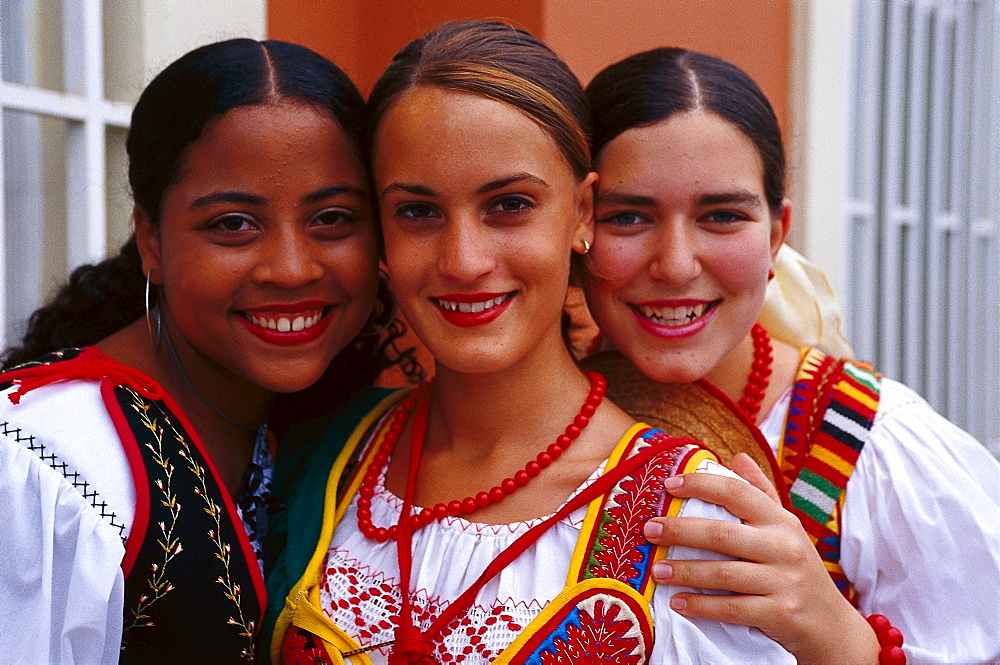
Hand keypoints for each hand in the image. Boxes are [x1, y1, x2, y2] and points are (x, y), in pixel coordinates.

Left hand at [645, 453, 878, 662]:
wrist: (830, 624)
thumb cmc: (795, 569)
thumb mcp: (785, 528)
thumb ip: (759, 493)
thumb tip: (737, 456)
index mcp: (781, 520)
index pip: (737, 492)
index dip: (701, 485)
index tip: (668, 485)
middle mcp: (784, 547)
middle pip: (722, 534)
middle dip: (680, 531)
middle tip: (649, 530)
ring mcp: (784, 581)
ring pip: (724, 573)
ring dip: (685, 571)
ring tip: (656, 571)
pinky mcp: (781, 614)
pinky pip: (732, 609)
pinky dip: (701, 606)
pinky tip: (678, 603)